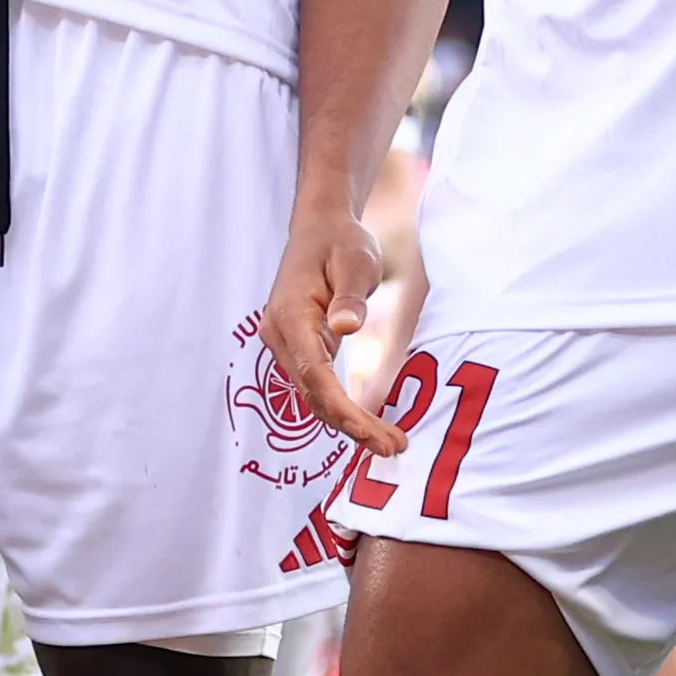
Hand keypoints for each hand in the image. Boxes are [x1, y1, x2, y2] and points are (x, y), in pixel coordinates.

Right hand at [263, 207, 402, 450]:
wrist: (321, 228)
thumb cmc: (340, 241)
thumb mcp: (355, 260)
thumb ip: (350, 295)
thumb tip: (345, 327)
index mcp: (290, 316)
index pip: (315, 376)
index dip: (344, 411)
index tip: (375, 434)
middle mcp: (280, 336)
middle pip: (314, 395)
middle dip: (353, 427)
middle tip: (395, 448)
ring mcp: (286, 344)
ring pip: (315, 396)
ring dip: (349, 422)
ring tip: (390, 442)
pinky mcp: (300, 348)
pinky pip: (318, 386)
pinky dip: (342, 408)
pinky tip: (369, 424)